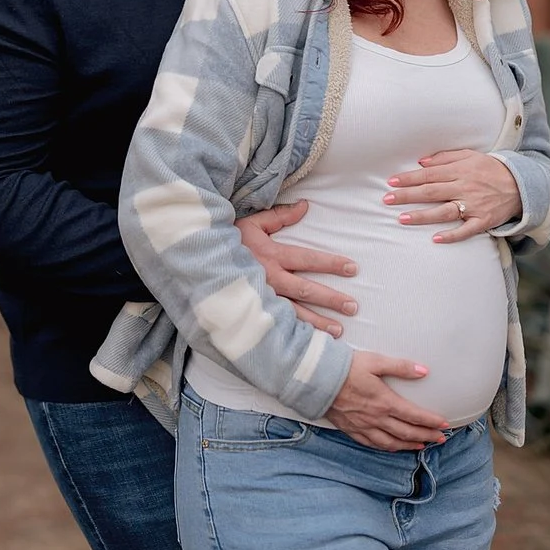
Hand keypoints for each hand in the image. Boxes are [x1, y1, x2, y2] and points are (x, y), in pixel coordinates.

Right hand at [237, 199, 357, 335]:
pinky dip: (293, 335)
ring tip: (338, 331)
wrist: (196, 263)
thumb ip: (279, 216)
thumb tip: (305, 206)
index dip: (331, 263)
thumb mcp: (251, 223)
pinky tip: (307, 343)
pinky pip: (276, 325)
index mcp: (272, 255)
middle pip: (307, 291)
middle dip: (332, 299)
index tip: (352, 269)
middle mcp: (269, 279)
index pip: (308, 259)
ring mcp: (261, 299)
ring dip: (317, 323)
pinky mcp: (252, 312)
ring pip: (294, 313)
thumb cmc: (226, 242)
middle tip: (353, 307)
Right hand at [324, 348, 450, 450]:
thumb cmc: (345, 368)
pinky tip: (392, 447)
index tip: (445, 424)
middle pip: (406, 432)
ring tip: (421, 446)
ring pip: (390, 442)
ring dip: (408, 445)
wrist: (315, 380)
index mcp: (384, 402)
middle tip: (440, 439)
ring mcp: (362, 426)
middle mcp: (375, 418)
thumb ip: (401, 367)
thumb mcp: (375, 362)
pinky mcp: (350, 429)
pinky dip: (385, 447)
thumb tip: (424, 371)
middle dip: (426, 436)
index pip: (414, 416)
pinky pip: (371, 443)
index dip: (431, 421)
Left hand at [383, 149, 519, 242]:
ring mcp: (475, 205)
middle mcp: (466, 187)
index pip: (430, 174)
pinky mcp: (483, 220)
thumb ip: (446, 158)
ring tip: (402, 219)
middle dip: (408, 196)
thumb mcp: (471, 156)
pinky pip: (466, 230)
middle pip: (432, 192)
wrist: (523, 184)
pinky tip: (435, 238)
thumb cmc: (491, 169)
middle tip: (387, 199)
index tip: (391, 182)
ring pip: (445, 211)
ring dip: (423, 215)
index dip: (409, 178)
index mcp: (462, 170)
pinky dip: (452, 235)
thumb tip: (421, 162)